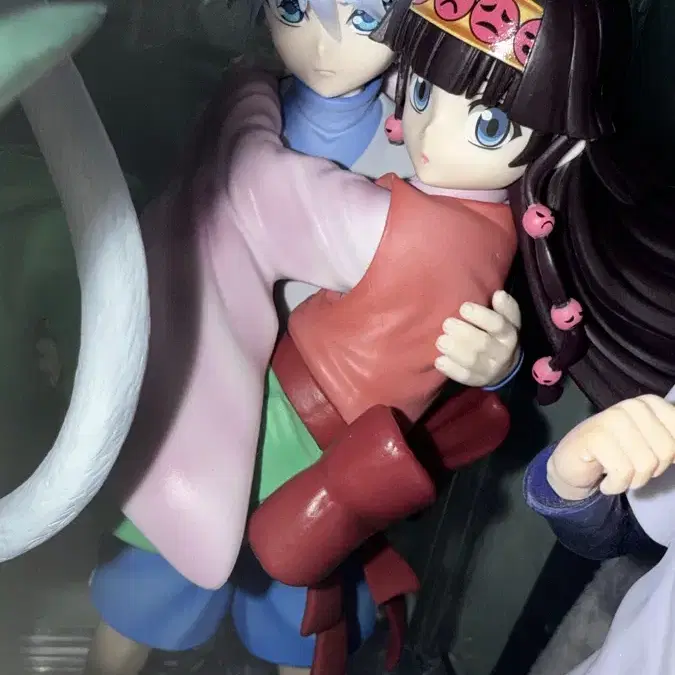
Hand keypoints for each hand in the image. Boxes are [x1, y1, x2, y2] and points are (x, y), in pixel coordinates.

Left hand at [434, 290, 520, 387]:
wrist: (505, 367)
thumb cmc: (498, 336)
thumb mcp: (507, 320)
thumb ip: (504, 307)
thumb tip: (499, 294)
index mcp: (509, 334)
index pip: (498, 325)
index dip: (480, 315)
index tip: (463, 307)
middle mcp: (502, 353)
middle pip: (483, 343)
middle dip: (463, 333)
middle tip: (447, 324)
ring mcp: (490, 370)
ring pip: (472, 361)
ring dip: (454, 350)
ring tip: (441, 341)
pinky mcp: (477, 381)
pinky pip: (464, 377)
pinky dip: (450, 369)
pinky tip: (439, 360)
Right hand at [547, 395, 674, 500]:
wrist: (572, 462)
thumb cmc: (616, 455)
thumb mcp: (651, 448)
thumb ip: (671, 445)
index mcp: (649, 404)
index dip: (670, 456)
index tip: (649, 457)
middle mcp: (632, 406)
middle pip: (667, 451)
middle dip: (651, 470)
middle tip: (630, 466)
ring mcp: (611, 419)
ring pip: (645, 464)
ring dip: (632, 481)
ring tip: (616, 473)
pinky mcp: (594, 437)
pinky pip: (623, 472)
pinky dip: (615, 486)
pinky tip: (605, 481)